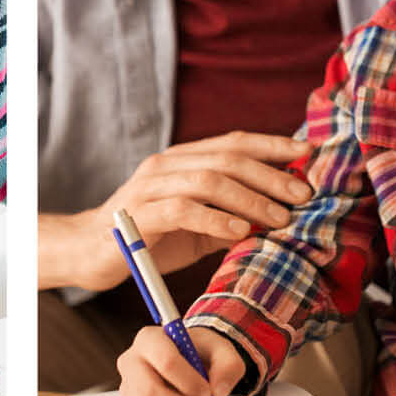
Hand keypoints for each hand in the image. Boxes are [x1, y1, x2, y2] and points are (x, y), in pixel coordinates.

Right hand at [52, 131, 314, 291]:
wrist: (88, 253)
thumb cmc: (149, 238)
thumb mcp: (198, 226)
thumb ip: (233, 216)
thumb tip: (282, 216)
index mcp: (182, 160)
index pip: (234, 142)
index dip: (273, 145)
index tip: (308, 154)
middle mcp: (167, 165)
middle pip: (228, 158)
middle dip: (271, 174)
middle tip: (303, 195)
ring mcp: (150, 187)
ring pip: (209, 180)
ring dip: (250, 198)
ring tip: (280, 218)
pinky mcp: (138, 215)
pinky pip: (183, 209)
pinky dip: (215, 219)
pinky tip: (240, 231)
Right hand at [116, 325, 245, 395]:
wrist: (188, 359)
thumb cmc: (199, 350)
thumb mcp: (221, 349)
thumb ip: (228, 365)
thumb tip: (219, 391)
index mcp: (150, 338)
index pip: (166, 362)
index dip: (189, 382)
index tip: (207, 392)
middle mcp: (133, 361)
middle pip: (151, 392)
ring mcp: (130, 386)